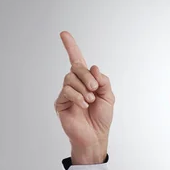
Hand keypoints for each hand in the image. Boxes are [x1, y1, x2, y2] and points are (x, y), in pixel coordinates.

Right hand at [54, 31, 114, 162]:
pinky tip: (84, 104)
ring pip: (70, 78)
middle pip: (76, 68)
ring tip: (90, 100)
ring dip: (83, 87)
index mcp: (86, 81)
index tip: (64, 33)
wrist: (95, 136)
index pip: (76, 60)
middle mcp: (74, 84)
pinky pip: (66, 91)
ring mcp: (66, 93)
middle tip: (95, 89)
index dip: (71, 47)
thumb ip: (103, 81)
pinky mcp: (60, 102)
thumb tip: (93, 68)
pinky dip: (78, 96)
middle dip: (87, 75)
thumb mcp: (109, 96)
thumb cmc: (101, 118)